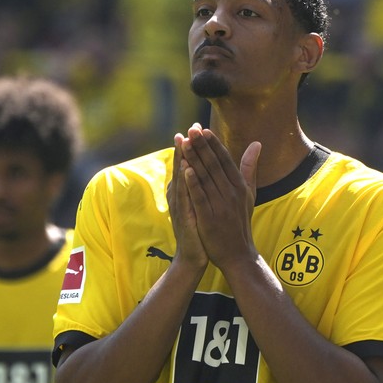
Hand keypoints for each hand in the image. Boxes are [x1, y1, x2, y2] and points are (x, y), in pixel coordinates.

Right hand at [167, 124, 208, 268]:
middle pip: (182, 166)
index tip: (198, 127)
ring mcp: (180, 205)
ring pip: (180, 178)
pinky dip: (184, 182)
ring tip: (183, 140)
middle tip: (189, 127)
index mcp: (186, 191)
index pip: (188, 163)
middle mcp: (180, 195)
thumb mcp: (201, 204)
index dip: (193, 146)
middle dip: (186, 146)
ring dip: (181, 158)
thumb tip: (203, 170)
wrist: (195, 256)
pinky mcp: (183, 216)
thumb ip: (203, 185)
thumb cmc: (200, 230)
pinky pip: (184, 196)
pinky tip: (186, 169)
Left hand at [181, 126, 260, 269]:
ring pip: (206, 178)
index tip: (202, 129)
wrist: (238, 254)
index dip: (213, 144)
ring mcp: (221, 206)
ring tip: (185, 143)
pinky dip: (194, 184)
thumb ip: (249, 168)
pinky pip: (201, 198)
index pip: (225, 160)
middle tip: (191, 129)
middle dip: (202, 146)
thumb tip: (256, 143)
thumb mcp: (248, 194)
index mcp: (239, 186)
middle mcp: (231, 193)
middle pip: (214, 165)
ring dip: (195, 159)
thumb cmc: (240, 222)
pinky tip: (185, 170)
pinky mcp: (210, 218)